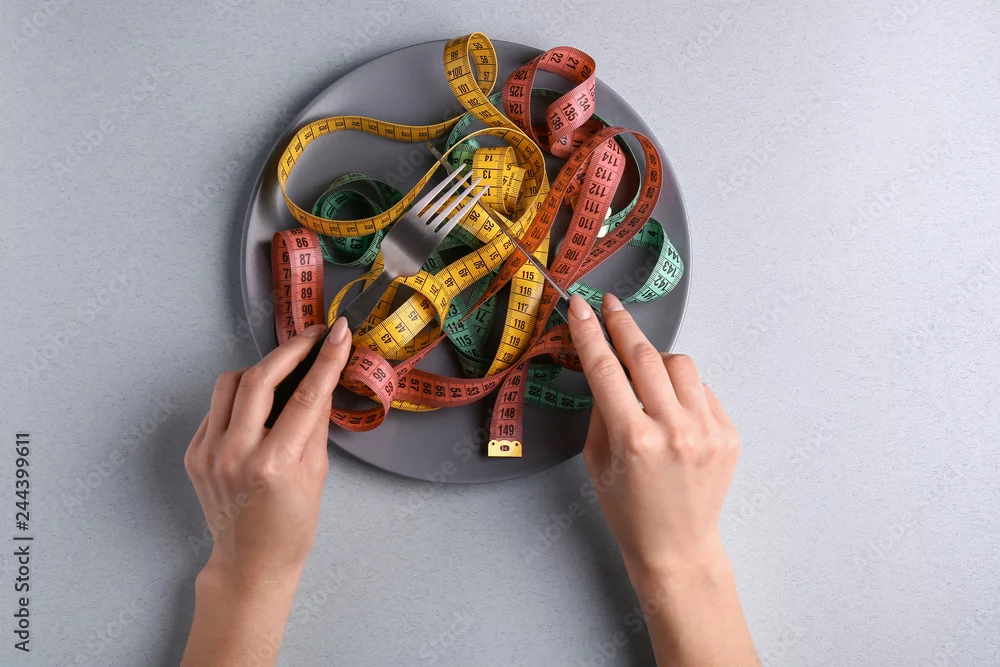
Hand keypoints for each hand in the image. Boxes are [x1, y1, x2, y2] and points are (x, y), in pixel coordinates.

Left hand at [184, 318, 350, 588]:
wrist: (250, 562)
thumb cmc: (291, 525)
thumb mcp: (316, 473)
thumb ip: (316, 423)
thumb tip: (323, 378)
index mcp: (272, 465)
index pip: (305, 398)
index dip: (326, 360)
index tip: (340, 333)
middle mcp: (234, 455)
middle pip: (259, 378)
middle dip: (289, 350)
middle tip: (312, 336)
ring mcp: (208, 453)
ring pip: (230, 384)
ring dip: (260, 369)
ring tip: (285, 369)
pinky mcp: (194, 453)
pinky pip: (217, 407)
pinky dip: (240, 398)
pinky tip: (260, 406)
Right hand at [567, 293, 739, 581]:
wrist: (676, 545)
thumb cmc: (627, 507)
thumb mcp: (598, 459)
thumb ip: (603, 409)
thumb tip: (608, 365)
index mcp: (633, 438)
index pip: (605, 369)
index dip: (590, 332)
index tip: (581, 306)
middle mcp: (673, 430)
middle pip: (644, 356)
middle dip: (623, 324)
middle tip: (610, 306)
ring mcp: (706, 431)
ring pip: (679, 364)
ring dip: (656, 360)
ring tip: (646, 378)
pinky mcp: (728, 434)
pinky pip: (702, 389)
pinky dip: (682, 388)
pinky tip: (671, 408)